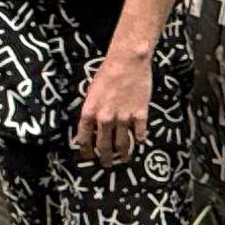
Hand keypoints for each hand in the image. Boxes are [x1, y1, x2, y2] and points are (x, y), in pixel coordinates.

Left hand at [75, 47, 152, 162]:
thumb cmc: (107, 72)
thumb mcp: (92, 92)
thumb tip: (92, 128)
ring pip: (122, 145)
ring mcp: (123, 118)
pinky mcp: (140, 115)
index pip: (84, 140)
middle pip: (104, 147)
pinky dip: (140, 139)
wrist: (127, 61)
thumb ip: (92, 111)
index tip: (89, 156)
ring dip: (122, 155)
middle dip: (105, 158)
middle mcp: (105, 119)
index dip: (86, 152)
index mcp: (90, 113)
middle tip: (106, 163)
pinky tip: (140, 140)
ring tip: (123, 158)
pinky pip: (140, 134)